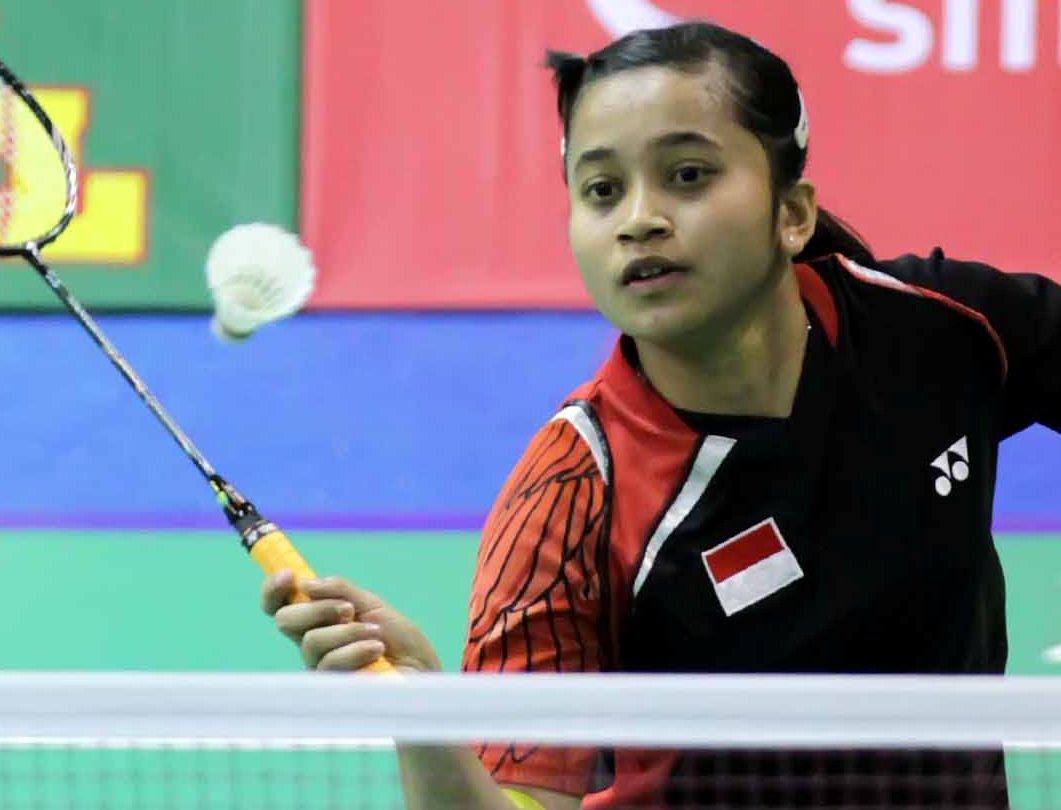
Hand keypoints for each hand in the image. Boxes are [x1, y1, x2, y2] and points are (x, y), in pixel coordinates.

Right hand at [261, 571, 442, 673]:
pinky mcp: (329, 689)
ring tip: (377, 635)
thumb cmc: (399, 641)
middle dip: (318, 609)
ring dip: (349, 632)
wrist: (422, 673)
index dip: (273, 589)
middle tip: (349, 610)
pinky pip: (329, 662)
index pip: (280, 605)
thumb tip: (305, 584)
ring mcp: (319, 668)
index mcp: (319, 620)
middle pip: (285, 620)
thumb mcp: (371, 604)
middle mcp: (313, 644)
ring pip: (311, 641)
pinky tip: (377, 651)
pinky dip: (357, 649)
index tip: (288, 575)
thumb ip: (340, 590)